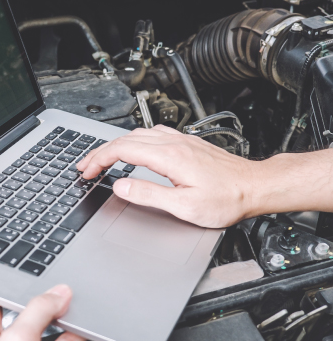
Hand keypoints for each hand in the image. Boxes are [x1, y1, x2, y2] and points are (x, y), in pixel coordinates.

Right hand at [77, 125, 258, 227]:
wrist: (254, 186)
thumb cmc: (226, 198)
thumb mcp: (184, 206)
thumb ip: (149, 194)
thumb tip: (121, 187)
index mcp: (169, 157)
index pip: (122, 150)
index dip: (99, 159)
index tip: (87, 171)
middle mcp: (173, 143)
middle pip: (125, 139)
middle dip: (100, 152)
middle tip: (86, 166)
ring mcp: (180, 141)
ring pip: (138, 134)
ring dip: (116, 145)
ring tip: (104, 159)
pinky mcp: (187, 143)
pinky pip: (153, 135)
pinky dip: (134, 141)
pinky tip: (134, 149)